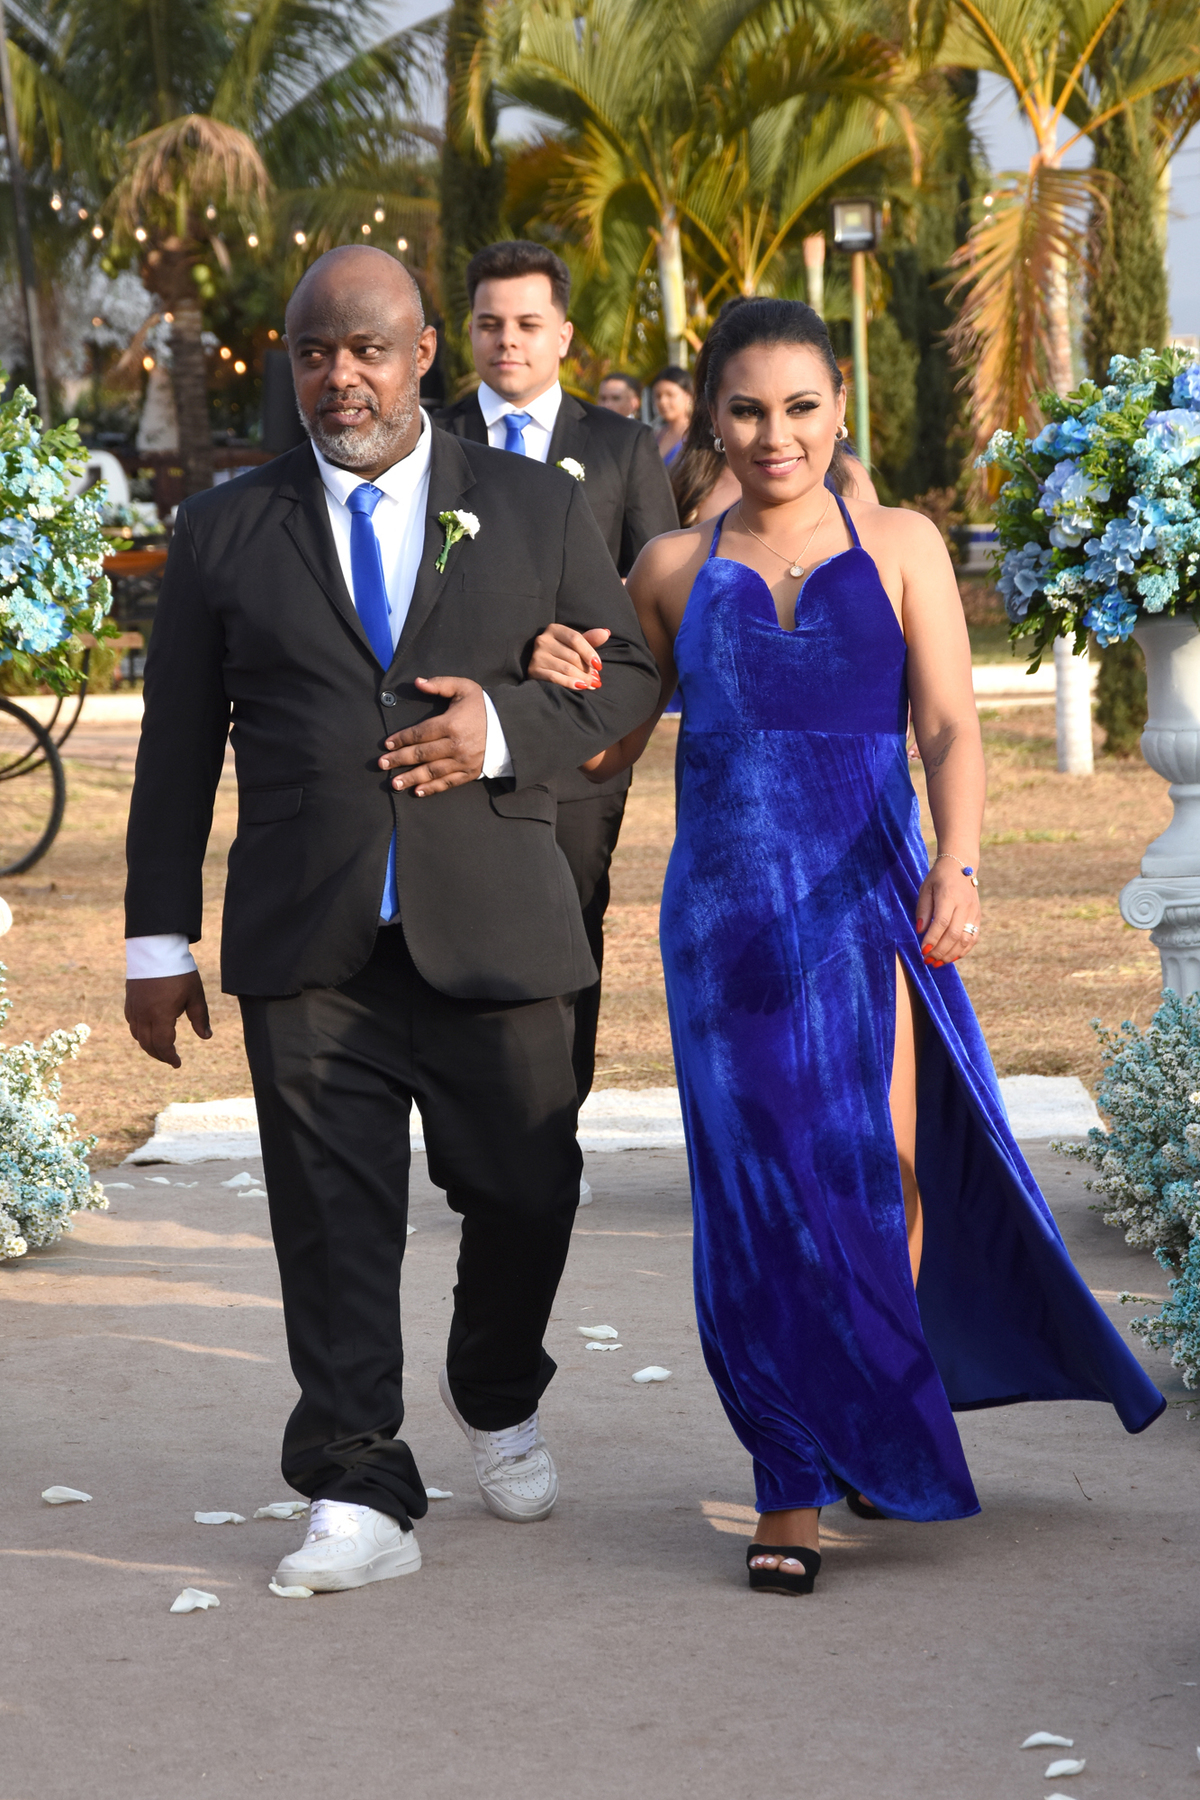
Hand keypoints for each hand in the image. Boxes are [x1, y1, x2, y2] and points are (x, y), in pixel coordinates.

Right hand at [125, 972, 211, 1067]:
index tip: (178, 1063)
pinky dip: (139, 1032)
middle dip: (160, 1055)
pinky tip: (148, 1031)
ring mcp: (134, 1008)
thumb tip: (206, 1036)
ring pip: (137, 1035)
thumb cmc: (179, 972)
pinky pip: (131, 1023)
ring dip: (149, 1046)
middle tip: (171, 1059)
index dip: (170, 1057)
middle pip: (148, 1045)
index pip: (163, 1046)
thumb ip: (200, 1018)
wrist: (156, 949)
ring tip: (161, 1048)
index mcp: (161, 1016)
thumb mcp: (195, 995)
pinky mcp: (130, 1000)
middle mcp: (144, 1015)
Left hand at [379, 676, 486, 795]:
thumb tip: (417, 682)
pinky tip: (417, 792)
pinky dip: (432, 788)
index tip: (387, 743)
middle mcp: (455, 745)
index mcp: (451, 724)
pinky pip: (448, 783)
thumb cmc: (484, 706)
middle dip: (399, 759)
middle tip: (382, 764)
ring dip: (411, 778)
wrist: (511, 727)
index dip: (401, 739)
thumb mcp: (464, 688)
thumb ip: (440, 684)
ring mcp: (463, 761)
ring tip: (394, 783)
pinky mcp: (469, 772)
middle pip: (421, 754)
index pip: (420, 733)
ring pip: (432, 771)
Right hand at [527, 625, 609, 690]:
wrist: (542, 670)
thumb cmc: (562, 655)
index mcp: (554, 629)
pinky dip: (570, 683)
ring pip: (566, 668)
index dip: (590, 652)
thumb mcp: (575, 645)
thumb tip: (606, 633)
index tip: (599, 665)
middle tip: (596, 679)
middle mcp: (543, 640)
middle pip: (573, 655)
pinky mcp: (533, 670)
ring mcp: (537, 655)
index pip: (576, 638)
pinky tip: (580, 687)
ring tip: (591, 684)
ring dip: (582, 678)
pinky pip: (555, 678)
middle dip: (587, 669)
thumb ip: (590, 639)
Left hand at [915, 862, 980, 967]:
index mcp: (949, 896)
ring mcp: (974, 912)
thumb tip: (920, 931)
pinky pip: (973, 938)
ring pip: (966, 939)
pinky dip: (963, 951)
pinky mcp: (978, 917)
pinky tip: (951, 957)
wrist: (962, 866)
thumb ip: (923, 910)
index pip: (942, 922)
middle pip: (954, 934)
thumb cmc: (939, 878)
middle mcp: (964, 905)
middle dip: (940, 951)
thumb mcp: (926, 889)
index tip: (922, 950)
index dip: (933, 938)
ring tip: (937, 963)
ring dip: (951, 954)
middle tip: (928, 960)